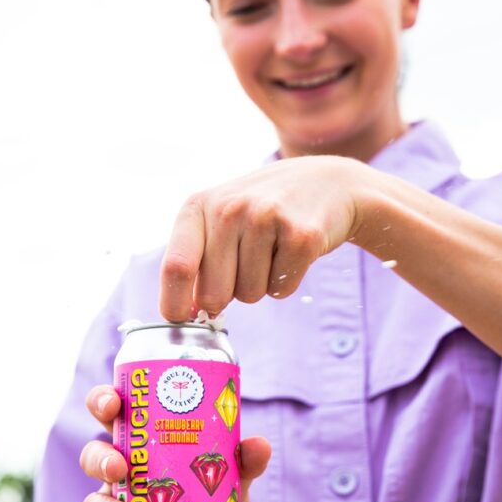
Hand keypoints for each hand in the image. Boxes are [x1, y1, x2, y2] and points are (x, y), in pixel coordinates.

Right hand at [80, 385, 270, 501]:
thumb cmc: (211, 500)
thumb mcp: (231, 481)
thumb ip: (243, 463)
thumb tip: (260, 445)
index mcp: (142, 443)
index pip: (112, 413)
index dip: (104, 401)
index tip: (112, 402)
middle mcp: (121, 474)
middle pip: (94, 456)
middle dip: (100, 458)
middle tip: (118, 466)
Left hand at [160, 155, 364, 320]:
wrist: (328, 182)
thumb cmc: (263, 209)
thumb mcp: (221, 218)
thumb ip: (197, 259)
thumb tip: (186, 311)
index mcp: (199, 205)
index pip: (176, 266)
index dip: (173, 302)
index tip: (178, 320)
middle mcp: (229, 208)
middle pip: (213, 294)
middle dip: (228, 295)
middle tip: (245, 264)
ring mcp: (266, 218)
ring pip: (249, 295)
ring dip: (262, 283)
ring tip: (273, 249)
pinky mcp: (301, 235)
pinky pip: (281, 290)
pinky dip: (287, 280)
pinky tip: (292, 249)